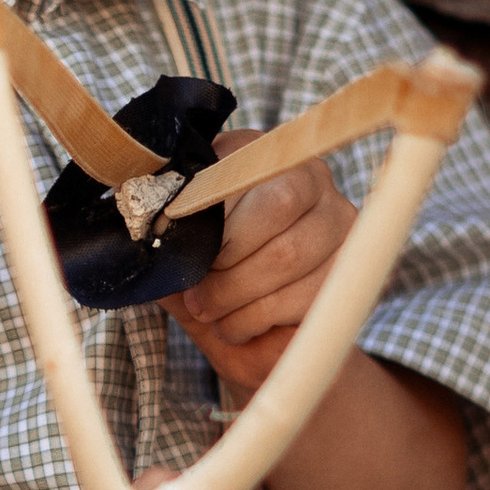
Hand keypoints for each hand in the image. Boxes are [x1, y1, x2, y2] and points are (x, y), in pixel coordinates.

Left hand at [174, 131, 354, 394]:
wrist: (253, 335)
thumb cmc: (207, 275)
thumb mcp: (177, 245)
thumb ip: (162, 226)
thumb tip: (138, 219)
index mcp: (257, 154)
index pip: (239, 167)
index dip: (209, 213)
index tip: (183, 248)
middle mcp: (310, 176)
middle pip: (274, 206)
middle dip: (225, 261)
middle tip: (197, 295)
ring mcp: (339, 222)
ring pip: (288, 255)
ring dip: (236, 296)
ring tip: (211, 311)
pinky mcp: (350, 269)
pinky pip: (306, 293)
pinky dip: (259, 317)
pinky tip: (238, 323)